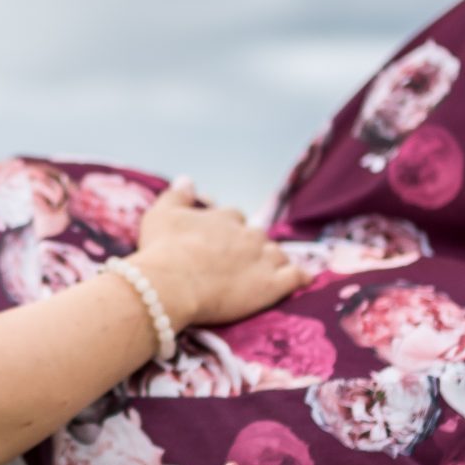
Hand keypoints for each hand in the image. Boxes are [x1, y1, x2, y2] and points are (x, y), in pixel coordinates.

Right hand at [128, 176, 313, 328]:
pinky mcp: (272, 285)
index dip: (228, 229)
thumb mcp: (161, 213)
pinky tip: (303, 279)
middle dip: (251, 245)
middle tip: (239, 261)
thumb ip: (177, 195)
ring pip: (278, 254)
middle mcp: (247, 234)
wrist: (171, 284)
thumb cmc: (161, 249)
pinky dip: (300, 277)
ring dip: (274, 260)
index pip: (234, 218)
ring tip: (267, 271)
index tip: (219, 241)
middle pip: (258, 236)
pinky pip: (295, 277)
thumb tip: (187, 179)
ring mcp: (262, 259)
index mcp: (224, 217)